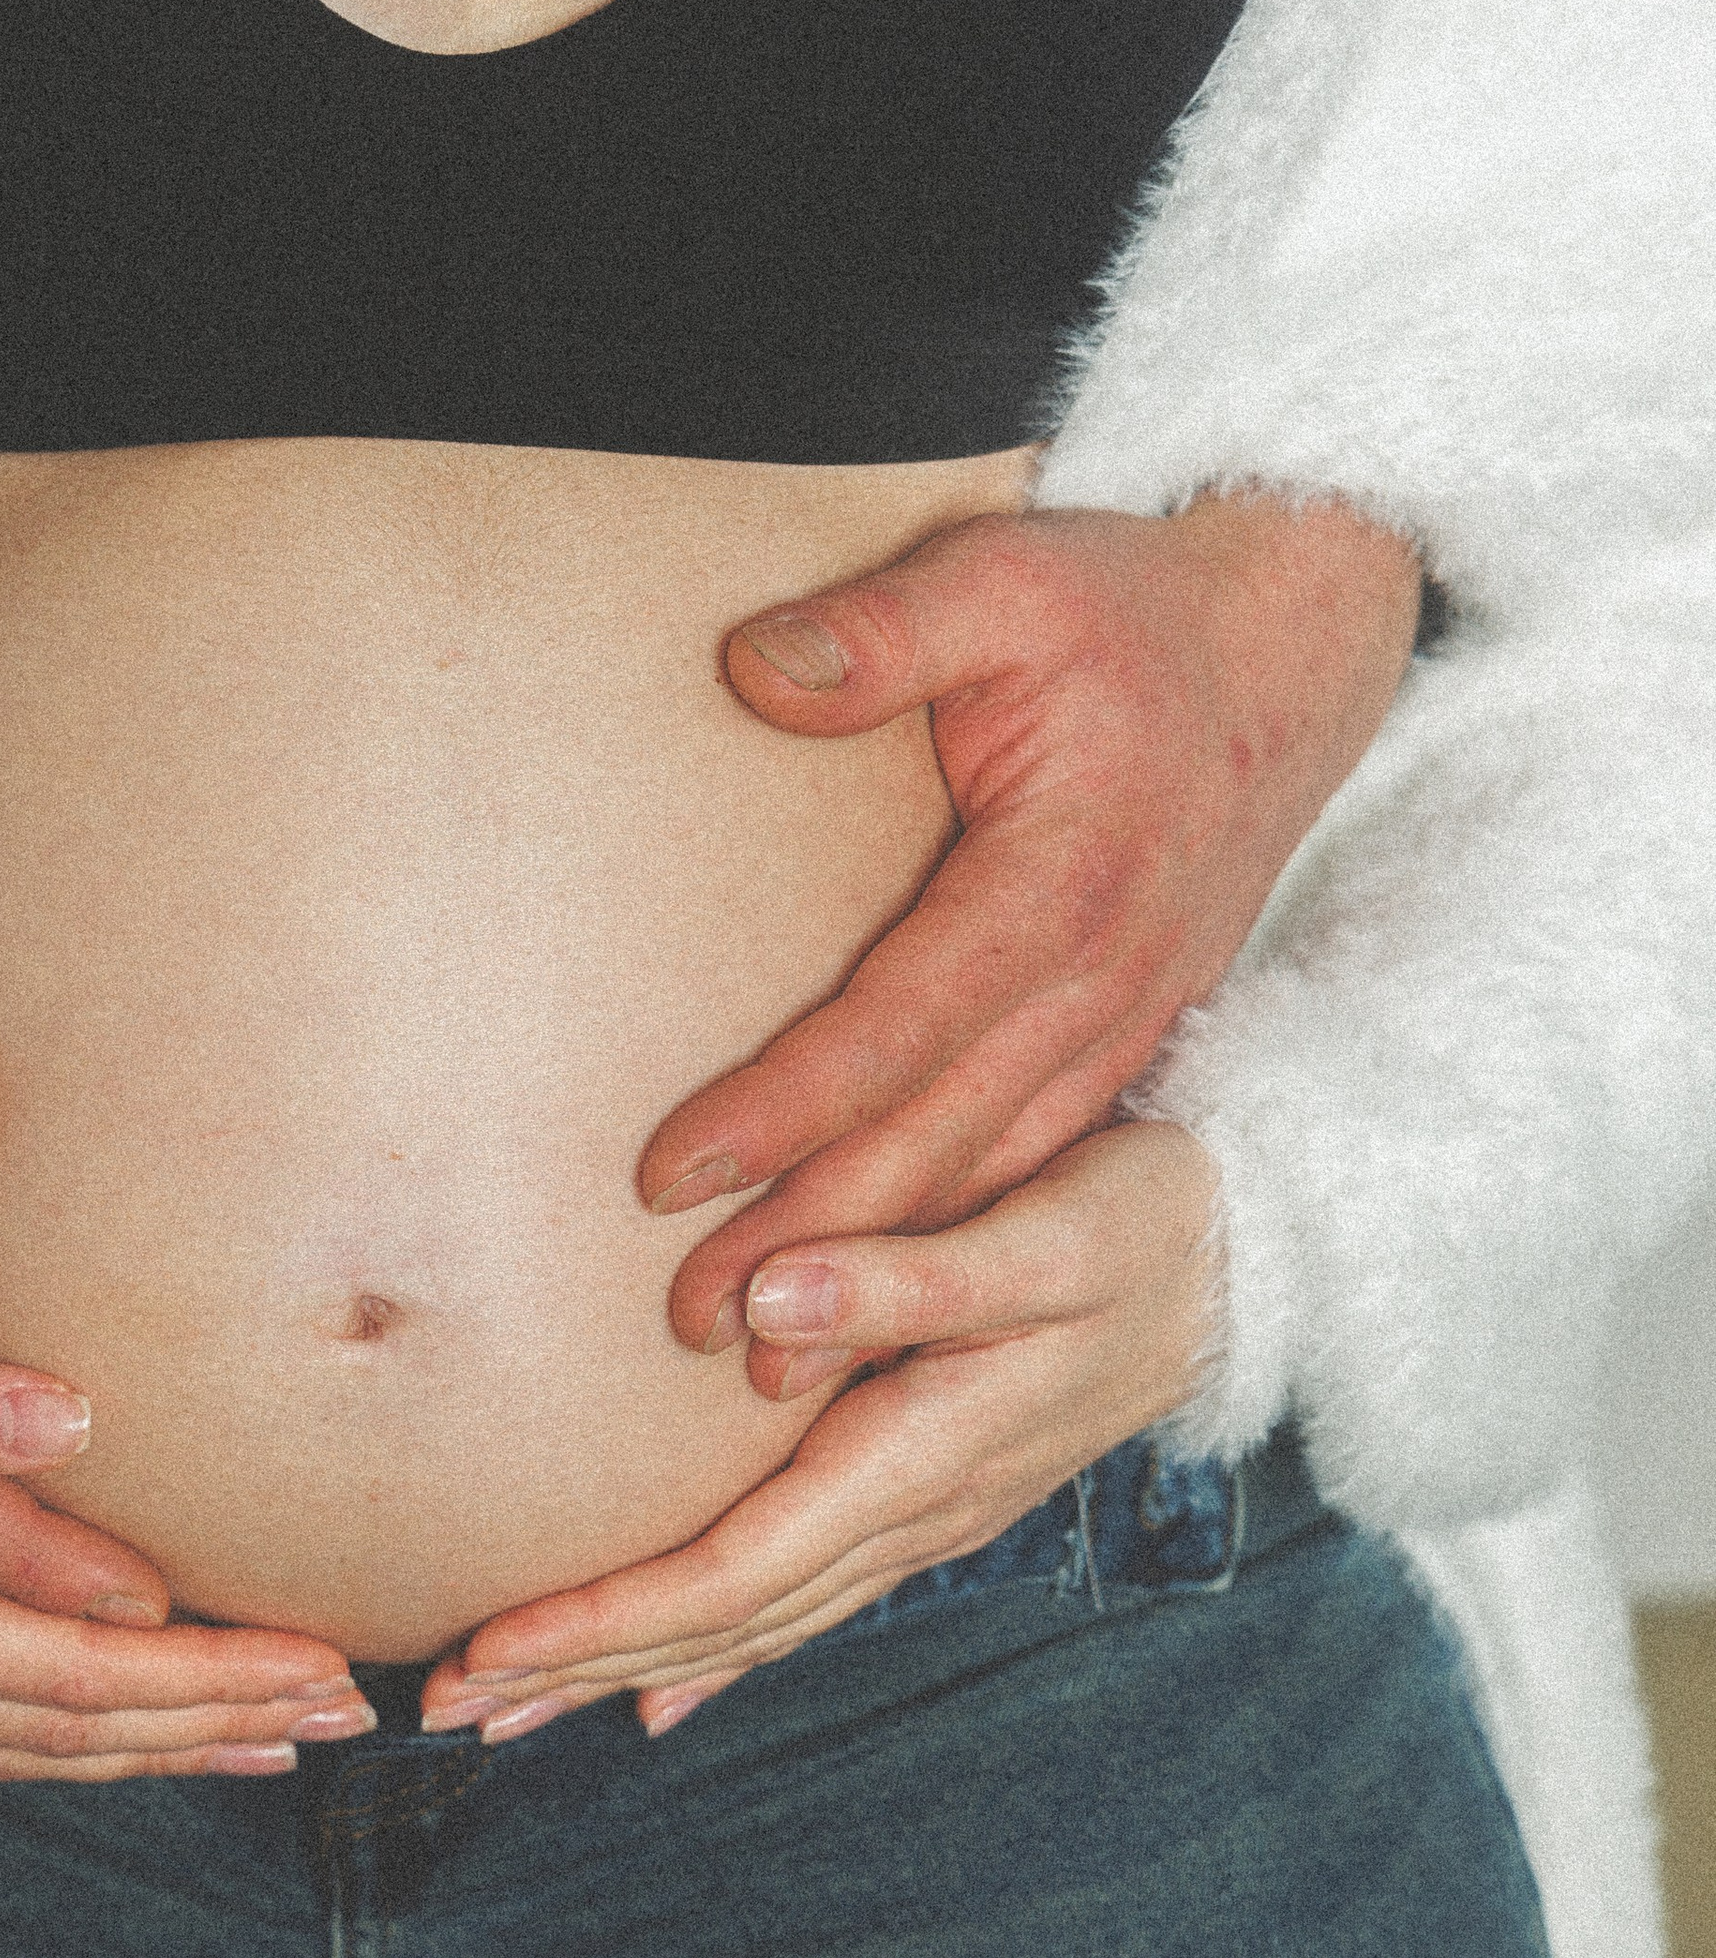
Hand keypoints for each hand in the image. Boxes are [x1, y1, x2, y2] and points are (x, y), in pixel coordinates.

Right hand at [0, 1299, 370, 1778]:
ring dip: (142, 1746)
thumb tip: (77, 1417)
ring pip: (8, 1746)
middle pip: (60, 1733)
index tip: (322, 1665)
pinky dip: (51, 1733)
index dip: (204, 1679)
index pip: (69, 1676)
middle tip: (347, 1717)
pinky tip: (100, 1722)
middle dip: (208, 1725)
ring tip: (264, 1739)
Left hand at [417, 1122, 1215, 1742]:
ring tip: (509, 1709)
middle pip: (721, 1621)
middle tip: (442, 1705)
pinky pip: (800, 1598)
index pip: (732, 1570)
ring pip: (751, 1623)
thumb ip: (903, 1275)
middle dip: (577, 1666)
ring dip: (625, 1669)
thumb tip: (761, 1309)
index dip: (606, 1617)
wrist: (1252, 1261)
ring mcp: (920, 1520)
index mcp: (919, 1457)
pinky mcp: (923, 1496)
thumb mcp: (1040, 1231)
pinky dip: (717, 1651)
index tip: (491, 1646)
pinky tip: (653, 1695)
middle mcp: (911, 1514)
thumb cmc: (1143, 1223)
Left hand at [640, 493, 1418, 1356]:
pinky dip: (955, 1248)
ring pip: (988, 1182)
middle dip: (810, 1250)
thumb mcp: (1004, 583)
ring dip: (880, 1280)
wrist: (1291, 647)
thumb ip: (879, 633)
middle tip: (689, 1325)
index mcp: (1055, 890)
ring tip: (770, 1374)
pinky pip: (1032, 1167)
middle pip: (933, 1145)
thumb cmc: (1130, 612)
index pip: (892, 1029)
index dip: (778, 1110)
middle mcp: (1097, 987)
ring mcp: (1122, 1025)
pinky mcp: (1128, 1038)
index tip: (665, 1176)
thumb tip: (752, 670)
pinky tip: (881, 1311)